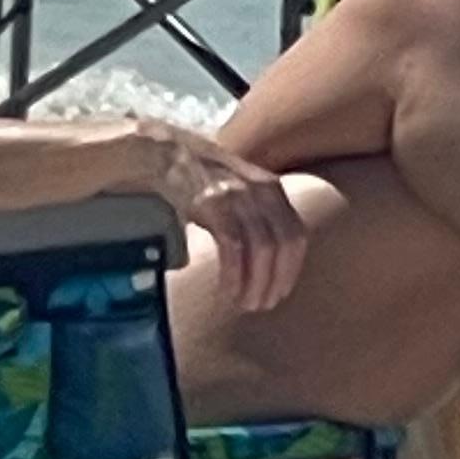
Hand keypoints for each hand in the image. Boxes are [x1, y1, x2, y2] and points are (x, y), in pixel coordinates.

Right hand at [141, 126, 309, 313]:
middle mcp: (261, 190)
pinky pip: (233, 246)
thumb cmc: (200, 180)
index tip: (281, 292)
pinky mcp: (213, 203)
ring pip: (261, 248)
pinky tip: (228, 290)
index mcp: (272, 189)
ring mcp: (238, 195)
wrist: (163, 153)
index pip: (296, 235)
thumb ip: (257, 217)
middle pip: (283, 244)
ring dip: (256, 282)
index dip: (292, 268)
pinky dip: (234, 273)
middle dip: (276, 280)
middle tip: (262, 305)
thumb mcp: (238, 192)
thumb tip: (268, 260)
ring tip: (246, 304)